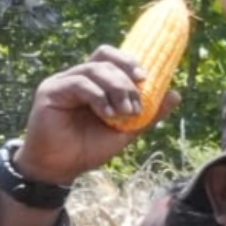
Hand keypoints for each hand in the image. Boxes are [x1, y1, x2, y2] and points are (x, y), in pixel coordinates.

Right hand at [7, 39, 151, 194]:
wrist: (60, 168)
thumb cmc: (87, 149)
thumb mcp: (124, 131)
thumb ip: (147, 114)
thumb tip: (175, 94)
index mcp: (93, 82)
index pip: (111, 58)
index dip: (129, 61)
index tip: (145, 77)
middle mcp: (77, 76)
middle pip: (103, 57)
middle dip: (124, 75)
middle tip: (136, 99)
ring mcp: (62, 82)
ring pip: (94, 69)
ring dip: (115, 88)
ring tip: (125, 112)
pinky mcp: (50, 91)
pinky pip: (79, 83)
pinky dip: (98, 96)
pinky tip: (108, 114)